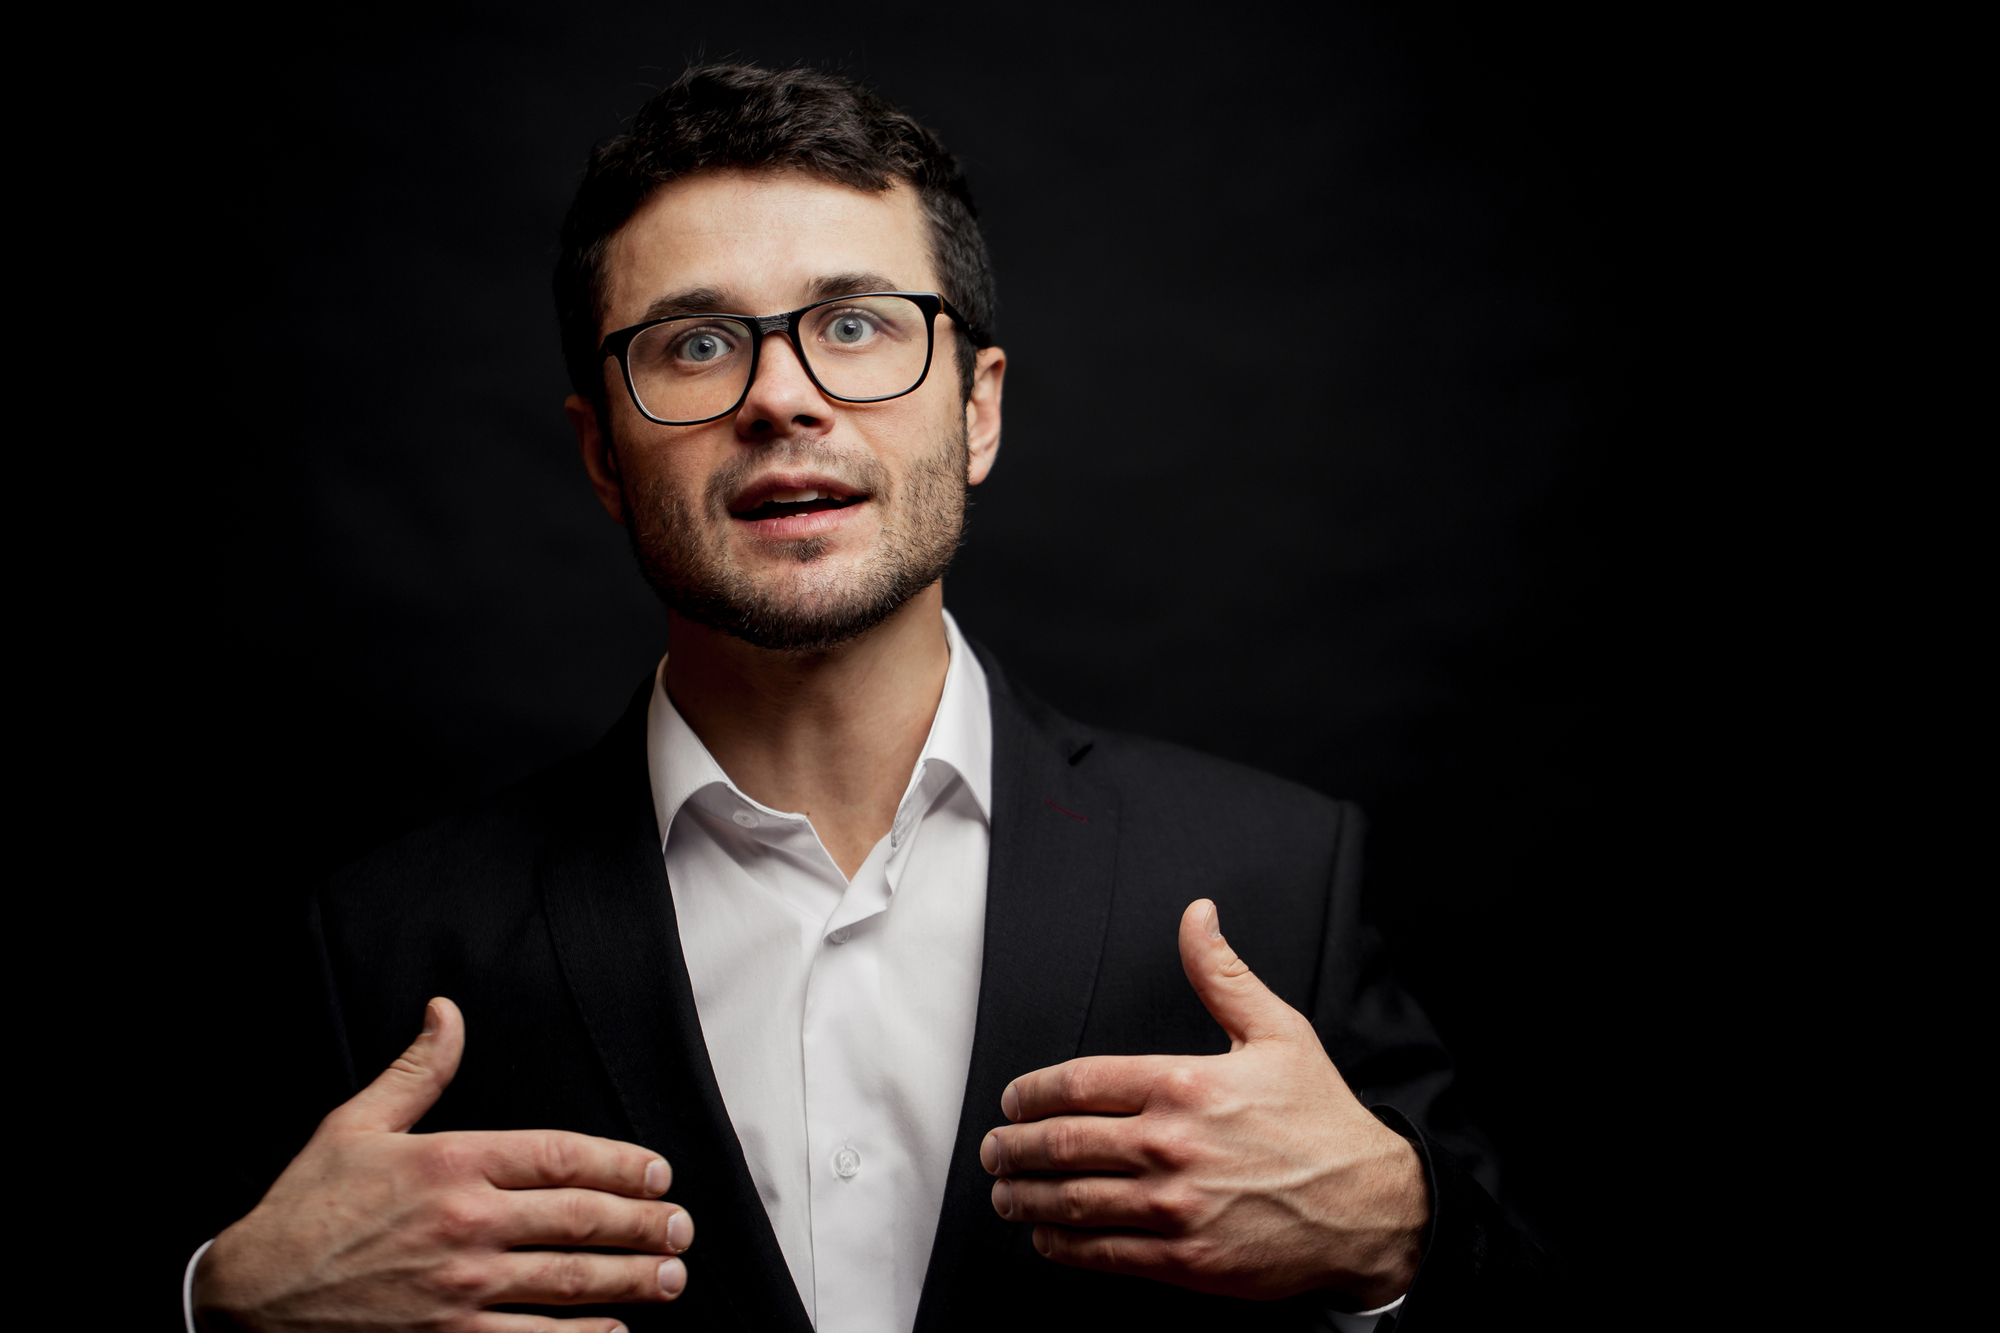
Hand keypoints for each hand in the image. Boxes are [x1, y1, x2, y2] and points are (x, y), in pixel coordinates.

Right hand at [193, 998, 692, 1332]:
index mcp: (452, 1163)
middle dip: (644, 1223)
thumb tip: (447, 1013)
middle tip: (680, 1226)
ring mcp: (461, 1289)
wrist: (249, 1298)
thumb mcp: (356, 1125)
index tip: (657, 1173)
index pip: (563, 1156)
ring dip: (633, 1280)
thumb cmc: (304, 1210)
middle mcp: (466, 1224)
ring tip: (671, 1275)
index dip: (623, 1165)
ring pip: (572, 1283)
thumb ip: (419, 1071)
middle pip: (582, 1219)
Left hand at [980, 900, 1426, 1305]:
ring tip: (1005, 1193)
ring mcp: (1173, 1206)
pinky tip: (1047, 1238)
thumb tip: (1196, 916)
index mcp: (1183, 1083)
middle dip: (1013, 1147)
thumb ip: (1222, 974)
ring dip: (1024, 1198)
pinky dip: (1062, 1245)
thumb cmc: (1323, 1120)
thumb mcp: (1277, 1032)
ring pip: (1071, 1201)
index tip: (1014, 1100)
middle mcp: (1170, 1143)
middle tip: (993, 1149)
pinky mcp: (1184, 1259)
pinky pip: (1102, 1253)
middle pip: (1061, 1143)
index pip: (1078, 1083)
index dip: (1032, 1093)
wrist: (1370, 1207)